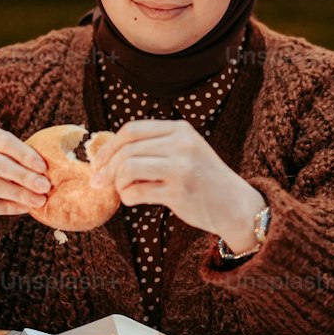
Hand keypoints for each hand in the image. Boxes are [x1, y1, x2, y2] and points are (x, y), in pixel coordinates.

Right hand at [0, 123, 51, 217]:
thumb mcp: (4, 150)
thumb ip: (22, 156)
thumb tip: (48, 171)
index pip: (4, 142)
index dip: (25, 155)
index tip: (44, 168)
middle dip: (24, 176)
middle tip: (45, 186)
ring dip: (19, 194)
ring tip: (39, 200)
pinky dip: (9, 208)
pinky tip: (25, 208)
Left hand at [88, 119, 263, 250]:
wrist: (236, 205)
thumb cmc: (203, 179)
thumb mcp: (184, 151)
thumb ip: (154, 147)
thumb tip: (107, 153)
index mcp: (180, 130)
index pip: (133, 130)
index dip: (109, 145)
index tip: (98, 160)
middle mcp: (181, 144)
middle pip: (127, 149)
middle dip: (105, 168)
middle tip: (96, 182)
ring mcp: (181, 167)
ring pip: (128, 167)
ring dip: (117, 182)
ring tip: (121, 191)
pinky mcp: (179, 191)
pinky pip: (137, 191)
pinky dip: (128, 197)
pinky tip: (133, 200)